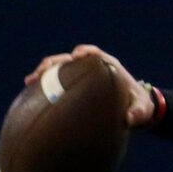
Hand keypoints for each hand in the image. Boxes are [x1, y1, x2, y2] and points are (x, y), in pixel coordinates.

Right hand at [24, 44, 154, 127]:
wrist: (134, 112)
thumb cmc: (140, 107)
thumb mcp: (143, 111)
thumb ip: (139, 113)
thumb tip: (129, 119)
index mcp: (110, 68)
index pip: (96, 54)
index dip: (86, 52)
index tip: (78, 55)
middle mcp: (93, 70)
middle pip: (71, 60)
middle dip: (57, 62)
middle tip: (44, 70)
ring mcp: (81, 79)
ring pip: (60, 71)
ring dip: (45, 73)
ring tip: (30, 82)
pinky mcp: (73, 89)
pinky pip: (56, 86)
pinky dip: (44, 89)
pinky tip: (29, 98)